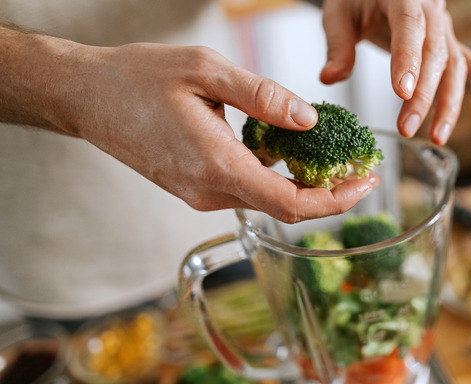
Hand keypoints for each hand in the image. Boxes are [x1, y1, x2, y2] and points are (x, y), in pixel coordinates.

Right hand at [5, 34, 378, 222]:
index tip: (368, 182)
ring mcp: (200, 194)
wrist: (84, 96)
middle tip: (360, 165)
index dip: (337, 200)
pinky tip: (287, 149)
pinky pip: (246, 189)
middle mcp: (209, 191)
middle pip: (285, 207)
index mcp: (216, 165)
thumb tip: (309, 120)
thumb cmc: (137, 77)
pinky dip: (275, 176)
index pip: (291, 204)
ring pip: (266, 199)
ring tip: (332, 153)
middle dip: (329, 192)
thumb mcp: (206, 70)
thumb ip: (263, 96)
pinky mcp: (195, 188)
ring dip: (303, 183)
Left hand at [318, 0, 470, 144]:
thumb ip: (337, 45)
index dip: (408, 60)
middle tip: (407, 129)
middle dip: (423, 96)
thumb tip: (330, 78)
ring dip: (449, 104)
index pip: (410, 28)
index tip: (402, 93)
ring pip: (454, 67)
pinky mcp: (448, 42)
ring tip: (438, 137)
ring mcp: (444, 27)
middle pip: (435, 56)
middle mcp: (431, 10)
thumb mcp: (338, 12)